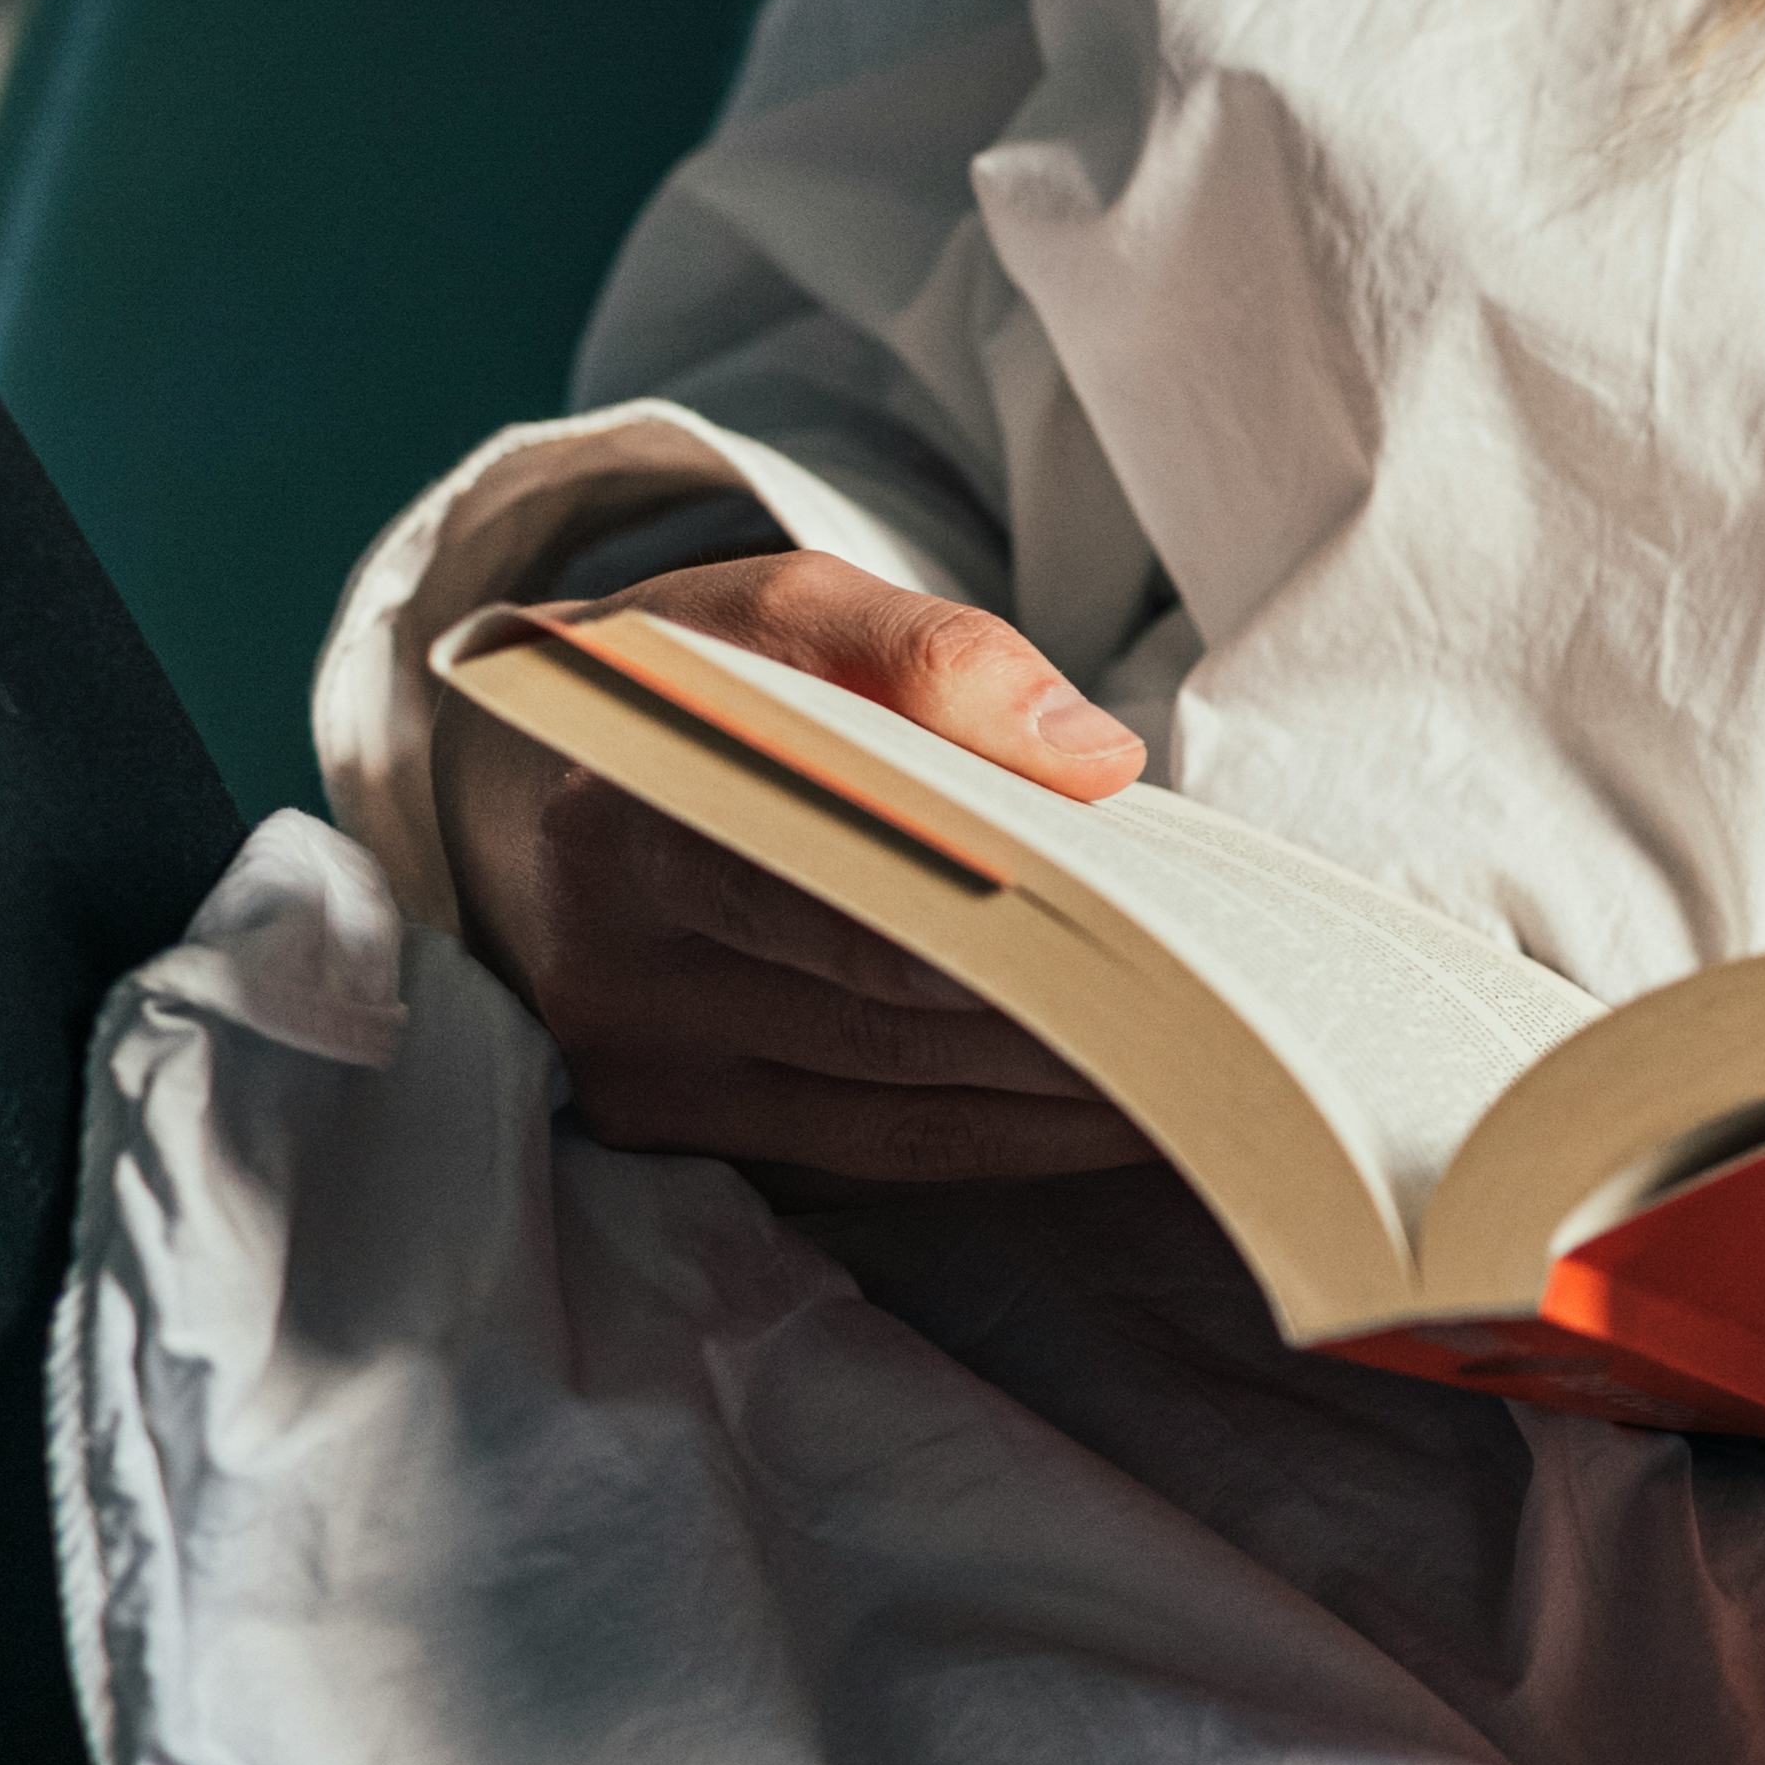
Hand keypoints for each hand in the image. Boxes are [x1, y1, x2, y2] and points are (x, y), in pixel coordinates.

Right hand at [435, 548, 1158, 1184]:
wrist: (544, 781)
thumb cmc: (691, 688)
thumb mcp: (786, 613)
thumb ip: (928, 656)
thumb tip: (1089, 759)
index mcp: (618, 822)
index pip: (824, 885)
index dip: (980, 912)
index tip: (1127, 923)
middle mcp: (611, 968)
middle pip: (878, 1012)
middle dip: (1061, 1012)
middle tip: (1220, 1011)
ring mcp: (642, 1069)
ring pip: (893, 1102)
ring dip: (1062, 1093)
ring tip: (1211, 1060)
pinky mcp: (680, 1129)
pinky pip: (880, 1152)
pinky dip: (1016, 1136)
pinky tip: (1130, 1109)